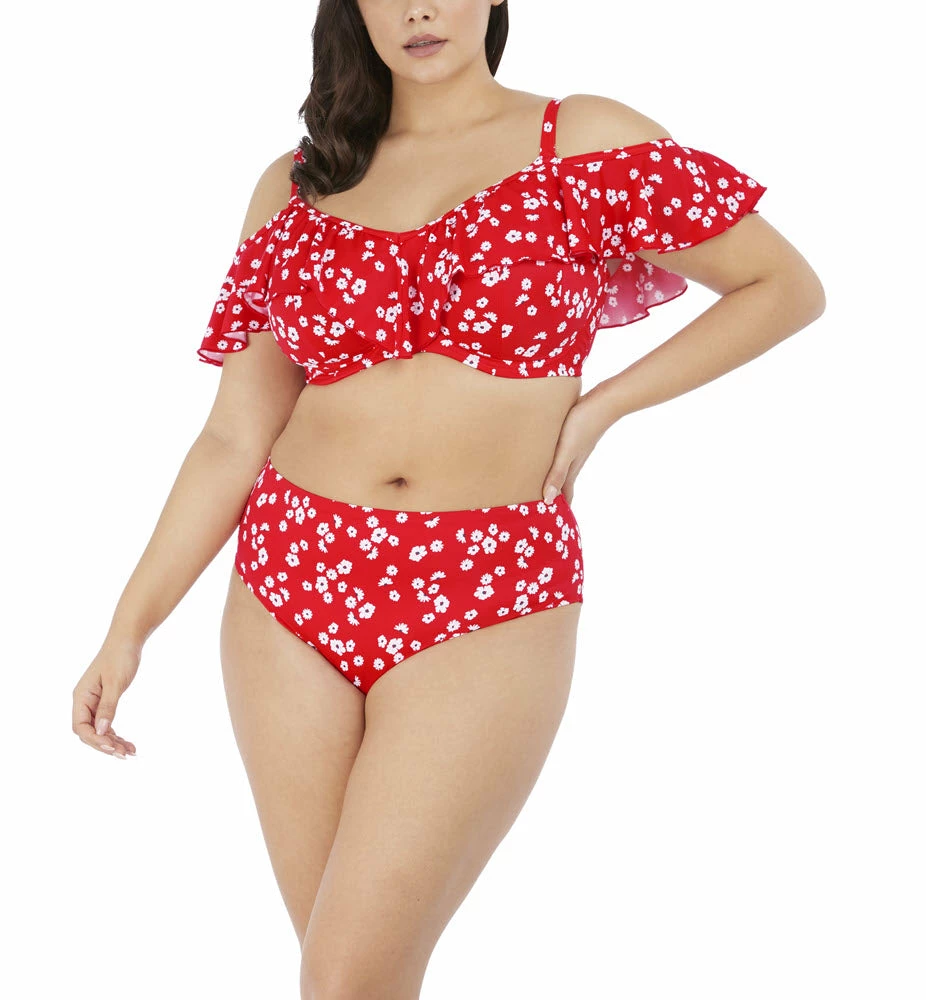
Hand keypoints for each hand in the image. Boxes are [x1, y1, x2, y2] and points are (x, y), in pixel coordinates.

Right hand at [72, 637, 140, 758]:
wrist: (128, 640)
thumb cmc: (120, 657)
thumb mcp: (115, 683)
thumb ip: (108, 707)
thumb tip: (100, 731)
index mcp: (81, 697)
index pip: (80, 727)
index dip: (95, 740)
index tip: (112, 748)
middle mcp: (84, 702)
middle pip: (89, 733)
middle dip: (106, 745)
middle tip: (126, 755)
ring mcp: (94, 703)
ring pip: (99, 731)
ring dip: (113, 743)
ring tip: (131, 752)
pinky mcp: (104, 702)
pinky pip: (106, 724)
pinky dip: (116, 734)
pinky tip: (129, 744)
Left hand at [540, 391, 614, 506]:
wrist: (604, 401)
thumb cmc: (583, 425)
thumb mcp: (566, 450)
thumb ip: (557, 473)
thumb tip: (547, 501)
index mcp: (571, 469)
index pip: (565, 495)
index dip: (559, 509)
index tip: (551, 523)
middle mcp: (574, 462)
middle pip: (563, 485)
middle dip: (554, 498)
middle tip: (541, 509)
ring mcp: (576, 450)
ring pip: (563, 471)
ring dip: (554, 481)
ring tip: (542, 487)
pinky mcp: (575, 437)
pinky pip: (563, 457)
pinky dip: (555, 465)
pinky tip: (550, 458)